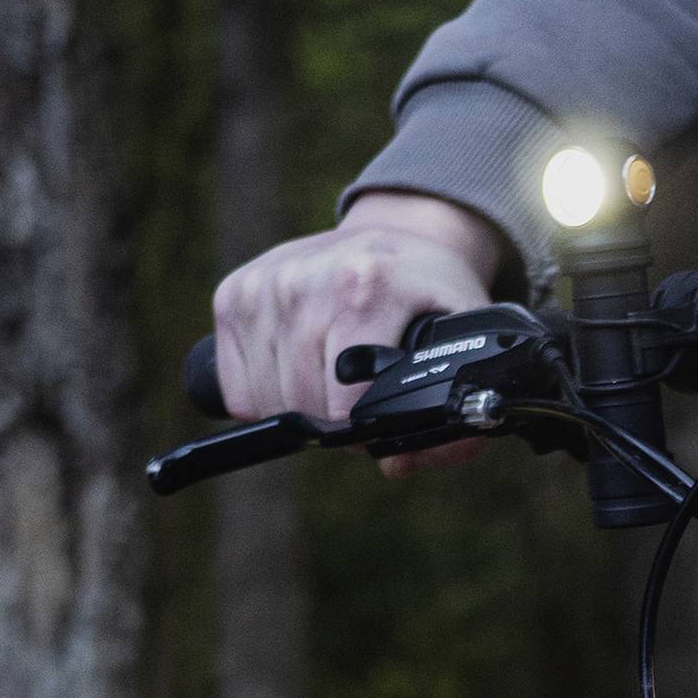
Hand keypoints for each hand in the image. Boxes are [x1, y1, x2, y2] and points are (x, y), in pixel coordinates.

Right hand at [212, 191, 505, 478]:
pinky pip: (236, 385)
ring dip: (296, 409)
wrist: (398, 234)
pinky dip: (262, 395)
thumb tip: (394, 463)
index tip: (374, 418)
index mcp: (367, 284)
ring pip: (264, 399)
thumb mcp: (463, 344)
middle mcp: (308, 278)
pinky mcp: (234, 293)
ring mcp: (266, 283)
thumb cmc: (429, 295)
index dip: (359, 428)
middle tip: (354, 402)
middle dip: (329, 422)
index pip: (342, 399)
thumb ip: (451, 423)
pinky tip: (293, 371)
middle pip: (301, 402)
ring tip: (327, 384)